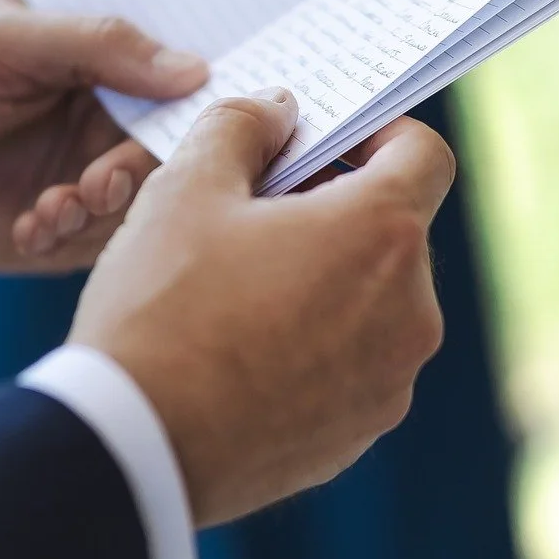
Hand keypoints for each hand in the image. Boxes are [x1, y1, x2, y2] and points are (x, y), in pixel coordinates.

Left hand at [0, 0, 207, 269]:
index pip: (185, 77)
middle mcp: (112, 120)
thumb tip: (197, 71)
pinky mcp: (66, 229)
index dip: (206, 99)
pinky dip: (71, 238)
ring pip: (145, 203)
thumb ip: (99, 46)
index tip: (214, 123)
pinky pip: (102, 245)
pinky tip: (29, 226)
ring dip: (105, 211)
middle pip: (175, 150)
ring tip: (54, 207)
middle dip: (143, 171)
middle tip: (101, 183)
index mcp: (108, 60)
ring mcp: (91, 176)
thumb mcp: (7, 40)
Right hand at [69, 88, 453, 524]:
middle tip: (257, 216)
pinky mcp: (360, 434)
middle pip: (394, 234)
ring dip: (326, 283)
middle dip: (337, 212)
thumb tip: (276, 111)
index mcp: (381, 236)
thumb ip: (241, 127)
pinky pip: (352, 368)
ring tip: (242, 292)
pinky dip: (316, 348)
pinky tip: (243, 356)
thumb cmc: (160, 310)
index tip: (328, 141)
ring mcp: (390, 382)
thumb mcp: (185, 190)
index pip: (424, 154)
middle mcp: (410, 312)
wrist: (134, 447)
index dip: (380, 133)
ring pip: (373, 304)